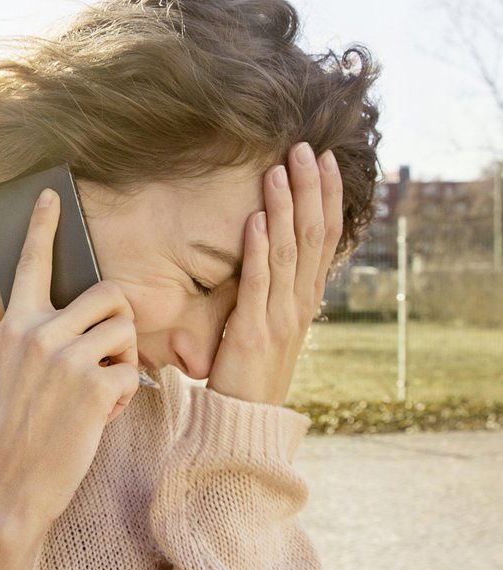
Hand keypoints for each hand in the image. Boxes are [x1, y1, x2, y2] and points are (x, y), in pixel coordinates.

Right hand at [0, 188, 141, 538]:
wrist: (10, 483)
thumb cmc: (14, 428)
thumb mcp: (7, 369)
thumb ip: (32, 333)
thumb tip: (70, 306)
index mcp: (13, 325)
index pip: (29, 263)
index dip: (43, 226)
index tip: (51, 194)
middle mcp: (36, 332)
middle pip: (109, 294)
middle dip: (121, 323)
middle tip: (107, 356)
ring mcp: (65, 357)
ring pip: (127, 330)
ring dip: (126, 360)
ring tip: (100, 391)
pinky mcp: (94, 384)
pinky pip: (132, 373)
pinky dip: (124, 398)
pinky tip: (98, 418)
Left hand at [206, 142, 343, 405]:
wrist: (244, 422)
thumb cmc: (249, 371)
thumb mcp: (266, 323)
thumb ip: (271, 290)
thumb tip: (265, 248)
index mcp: (306, 298)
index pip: (323, 237)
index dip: (324, 197)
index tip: (322, 160)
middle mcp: (300, 303)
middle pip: (311, 235)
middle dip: (309, 189)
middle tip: (305, 148)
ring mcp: (279, 316)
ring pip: (287, 251)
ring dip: (282, 207)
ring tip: (279, 170)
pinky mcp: (252, 331)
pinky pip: (257, 283)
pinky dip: (257, 249)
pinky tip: (253, 219)